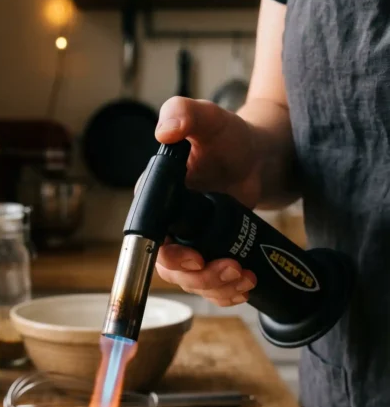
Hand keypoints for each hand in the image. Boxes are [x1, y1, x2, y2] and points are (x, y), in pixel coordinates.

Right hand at [154, 96, 258, 305]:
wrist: (257, 157)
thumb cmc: (229, 138)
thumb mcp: (208, 120)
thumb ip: (183, 113)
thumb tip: (164, 130)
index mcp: (156, 199)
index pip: (149, 239)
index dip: (169, 257)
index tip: (195, 259)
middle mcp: (166, 226)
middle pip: (171, 269)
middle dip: (201, 277)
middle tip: (231, 268)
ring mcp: (187, 243)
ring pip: (191, 282)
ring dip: (217, 287)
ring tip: (245, 277)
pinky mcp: (207, 254)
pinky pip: (209, 285)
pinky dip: (226, 292)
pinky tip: (245, 285)